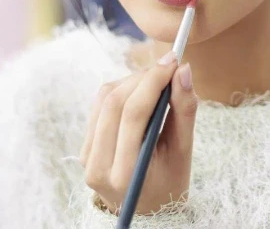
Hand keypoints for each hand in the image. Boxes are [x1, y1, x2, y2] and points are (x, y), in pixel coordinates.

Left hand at [80, 52, 197, 215]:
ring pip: (104, 99)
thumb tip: (183, 70)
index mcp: (126, 173)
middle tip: (168, 65)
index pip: (134, 113)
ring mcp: (87, 158)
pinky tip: (141, 92)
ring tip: (158, 80)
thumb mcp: (184, 151)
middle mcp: (98, 166)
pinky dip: (121, 91)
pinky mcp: (85, 148)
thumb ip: (184, 110)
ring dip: (132, 80)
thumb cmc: (170, 181)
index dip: (153, 80)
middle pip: (115, 102)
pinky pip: (99, 106)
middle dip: (144, 76)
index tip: (174, 61)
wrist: (147, 209)